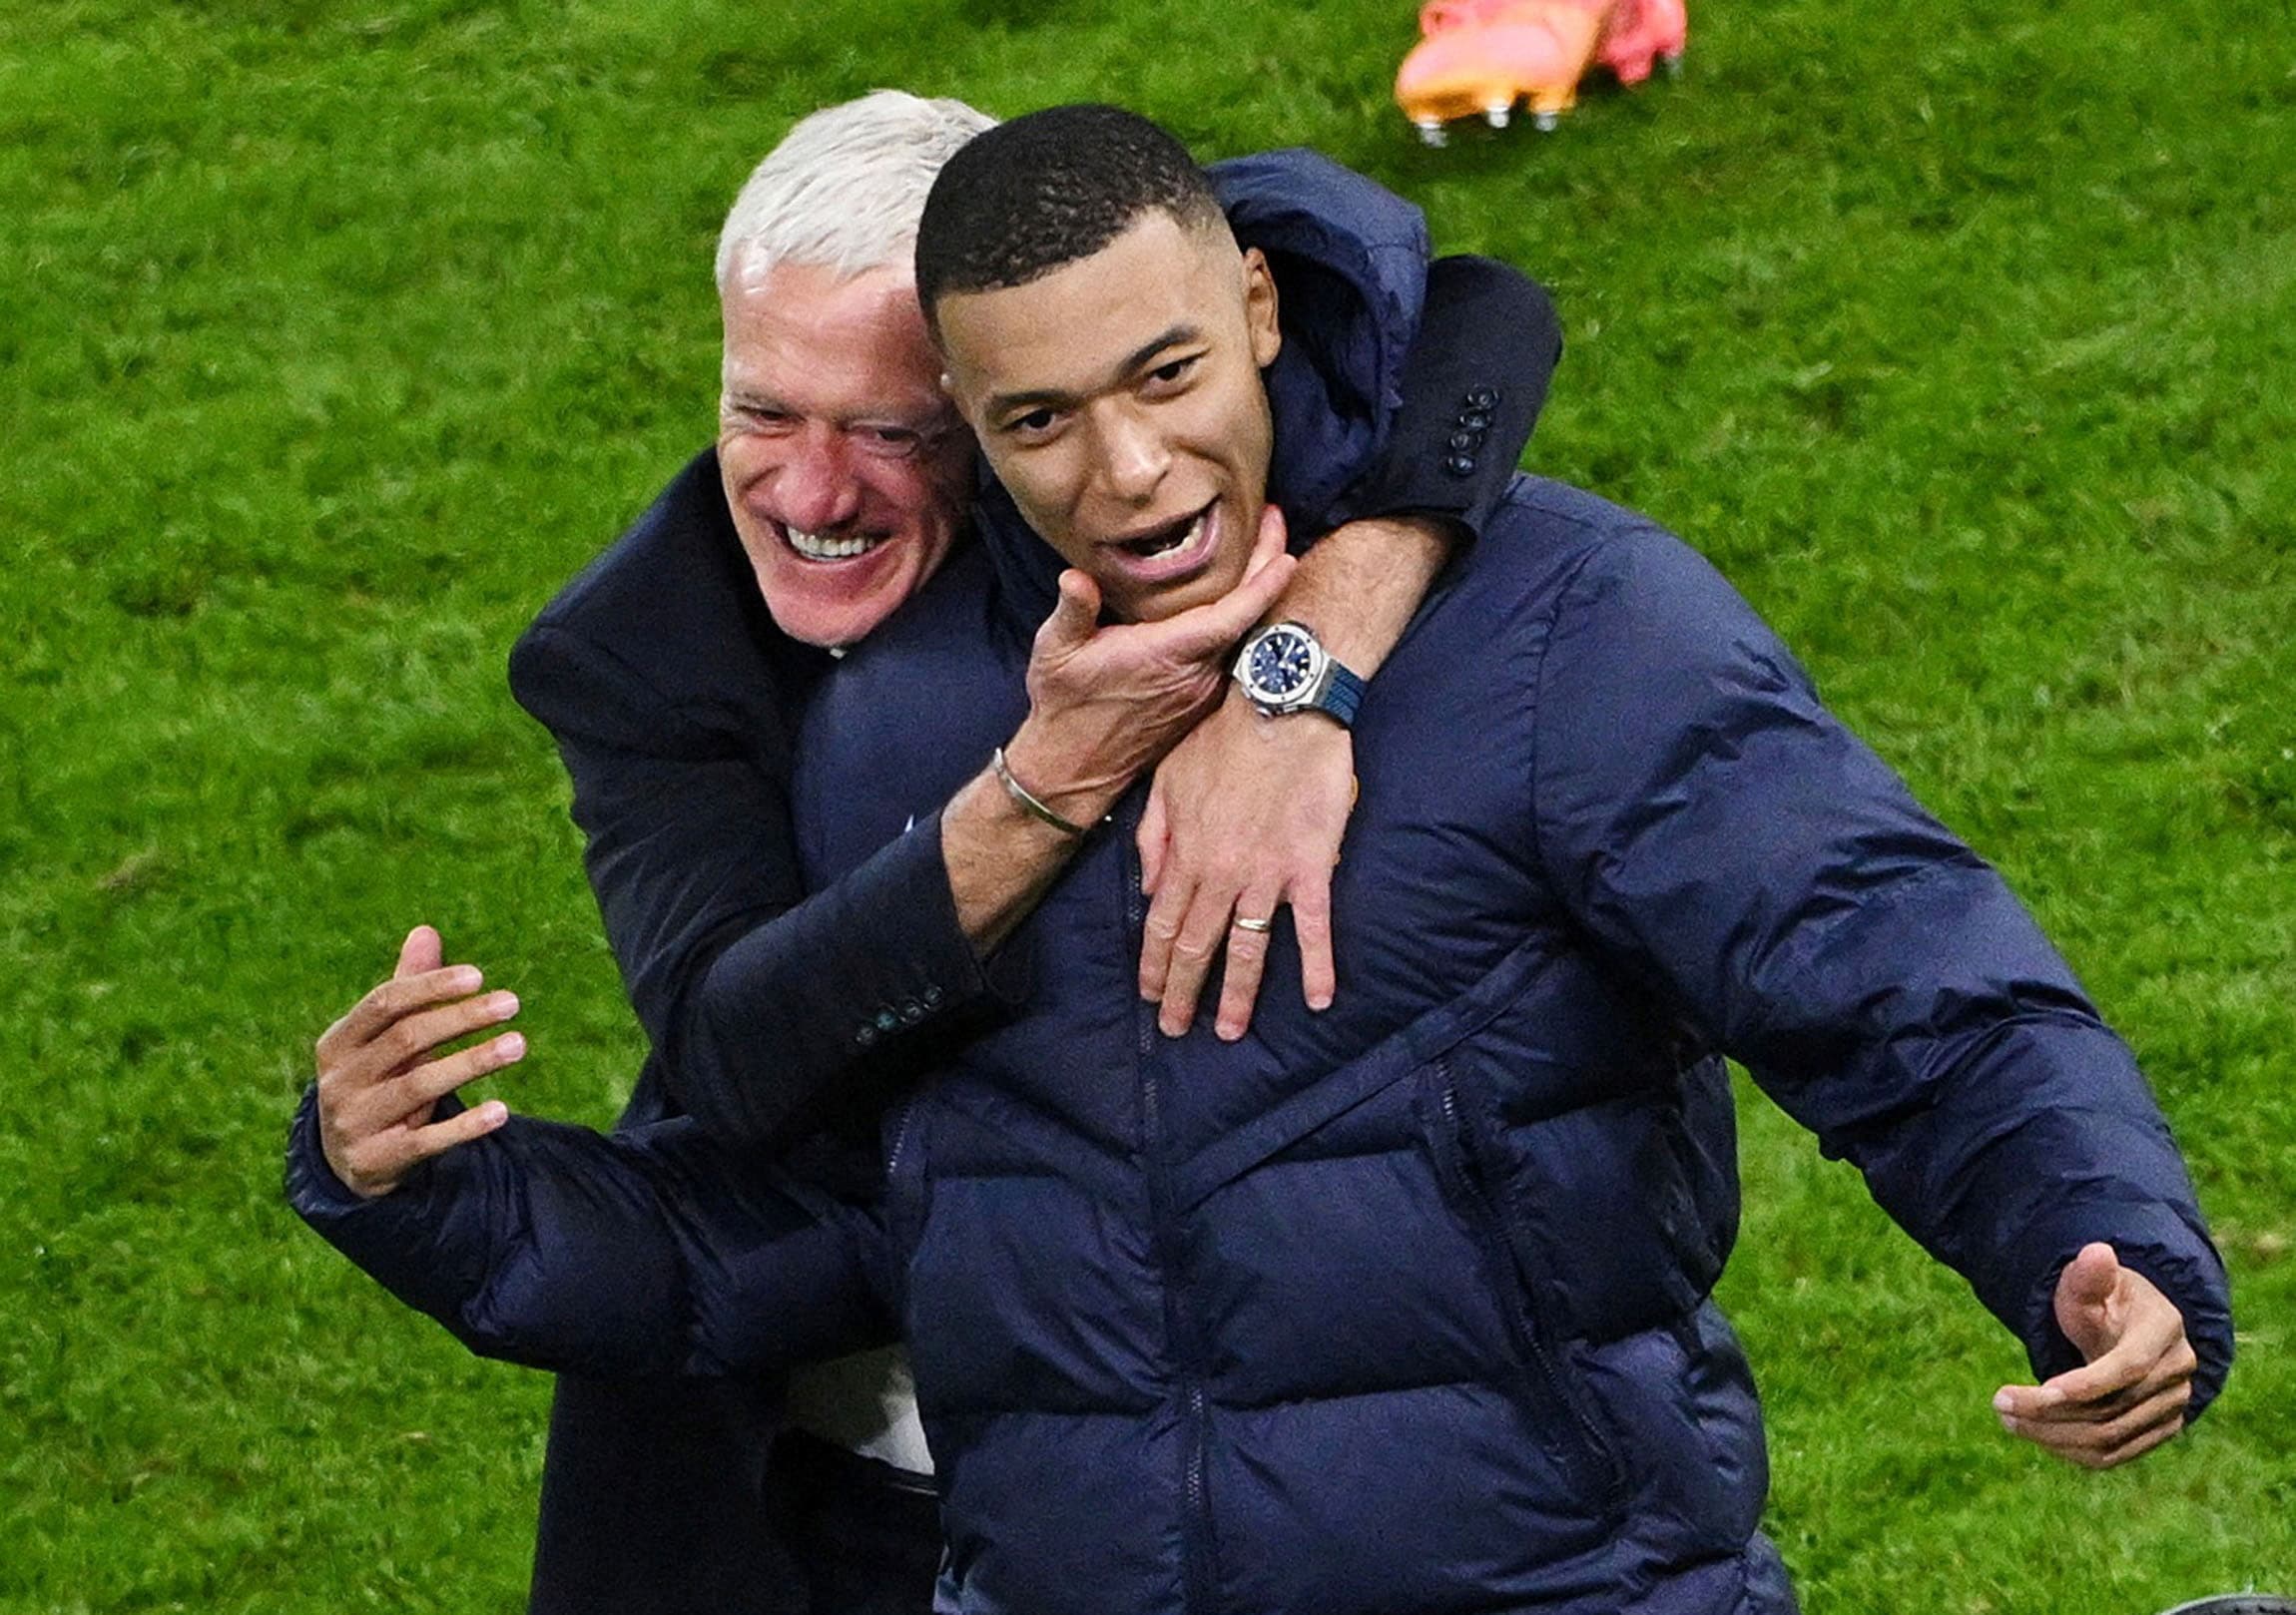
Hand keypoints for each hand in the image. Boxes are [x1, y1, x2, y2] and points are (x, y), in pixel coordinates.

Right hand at [313, 925, 520, 1196]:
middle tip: (512, 1003)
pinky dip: (464, 1126)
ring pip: (419, 1086)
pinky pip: (426, 1141)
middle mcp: (340, 1080)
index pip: (384, 1003)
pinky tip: (501, 1111)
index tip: (479, 976)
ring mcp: (355, 1122)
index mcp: (338, 1042)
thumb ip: (407, 989)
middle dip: (461, 1019)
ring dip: (473, 1062)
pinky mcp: (377, 1160)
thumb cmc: (375, 1079)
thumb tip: (426, 931)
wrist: (344, 1160)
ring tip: (519, 1044)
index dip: (430, 987)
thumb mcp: (383, 1039)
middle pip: (406, 1040)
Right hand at [1001, 504, 1296, 828]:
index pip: (1231, 616)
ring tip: (1260, 546)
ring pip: (1241, 635)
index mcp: (1169, 654)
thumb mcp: (1057, 651)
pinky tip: (1236, 594)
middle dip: (1265, 567)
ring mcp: (1202, 690)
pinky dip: (1238, 620)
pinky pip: (1229, 652)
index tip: (1286, 555)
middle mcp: (1196, 674)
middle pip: (1247, 617)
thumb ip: (1072, 609)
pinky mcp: (1199, 700)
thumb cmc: (1065, 706)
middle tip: (1274, 522)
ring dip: (1253, 593)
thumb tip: (1074, 577)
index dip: (1262, 585)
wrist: (1074, 768)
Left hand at [1136, 689, 1350, 1039]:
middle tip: (1177, 1030)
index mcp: (1185, 853)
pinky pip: (1313, 926)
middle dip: (1184, 992)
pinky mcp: (1310, 865)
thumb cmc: (1221, 734)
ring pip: (1248, 948)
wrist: (1280, 703)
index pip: (1161, 924)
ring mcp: (1266, 873)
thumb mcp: (1166, 779)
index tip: (1150, 996)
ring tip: (1230, 1032)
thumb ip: (1154, 837)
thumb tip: (1147, 890)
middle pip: (1197, 946)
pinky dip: (1316, 965)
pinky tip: (1317, 999)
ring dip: (1239, 995)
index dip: (1154, 966)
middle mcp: (1221, 873)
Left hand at [1992, 1242, 2197, 1467]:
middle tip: (1999, 1403)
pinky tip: (2036, 1434)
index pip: (2129, 1368)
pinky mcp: (2158, 1431)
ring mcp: (2173, 1408)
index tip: (2041, 1390)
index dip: (2087, 1383)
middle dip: (2051, 1412)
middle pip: (2112, 1410)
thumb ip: (2089, 1275)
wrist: (2129, 1324)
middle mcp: (2178, 1375)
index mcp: (2164, 1331)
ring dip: (2054, 1435)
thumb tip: (2097, 1252)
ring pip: (2111, 1439)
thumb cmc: (2104, 1298)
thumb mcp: (2091, 1283)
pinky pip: (2115, 1454)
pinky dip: (2072, 1450)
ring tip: (2008, 1419)